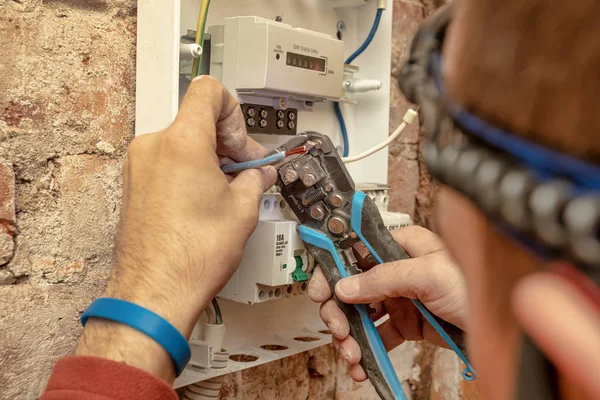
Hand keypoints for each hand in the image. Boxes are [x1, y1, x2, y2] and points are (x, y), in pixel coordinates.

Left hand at [76, 76, 275, 381]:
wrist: (153, 293)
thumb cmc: (193, 254)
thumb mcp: (243, 209)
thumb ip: (256, 179)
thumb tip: (259, 174)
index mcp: (183, 141)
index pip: (209, 91)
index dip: (235, 112)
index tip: (242, 146)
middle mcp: (154, 146)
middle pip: (198, 120)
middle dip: (228, 142)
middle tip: (248, 171)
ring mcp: (139, 166)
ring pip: (183, 143)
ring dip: (210, 159)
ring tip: (230, 192)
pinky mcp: (134, 185)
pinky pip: (168, 162)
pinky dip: (191, 172)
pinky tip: (207, 202)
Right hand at [308, 225, 467, 381]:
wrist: (507, 324)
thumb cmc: (480, 285)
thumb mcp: (430, 274)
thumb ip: (385, 277)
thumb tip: (347, 285)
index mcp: (403, 246)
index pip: (356, 250)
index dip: (333, 266)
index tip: (319, 285)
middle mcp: (397, 270)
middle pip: (352, 286)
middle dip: (340, 309)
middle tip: (338, 327)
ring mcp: (401, 298)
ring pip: (361, 313)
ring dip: (350, 334)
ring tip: (351, 351)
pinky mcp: (407, 324)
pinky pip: (378, 336)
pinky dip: (366, 350)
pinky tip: (361, 361)